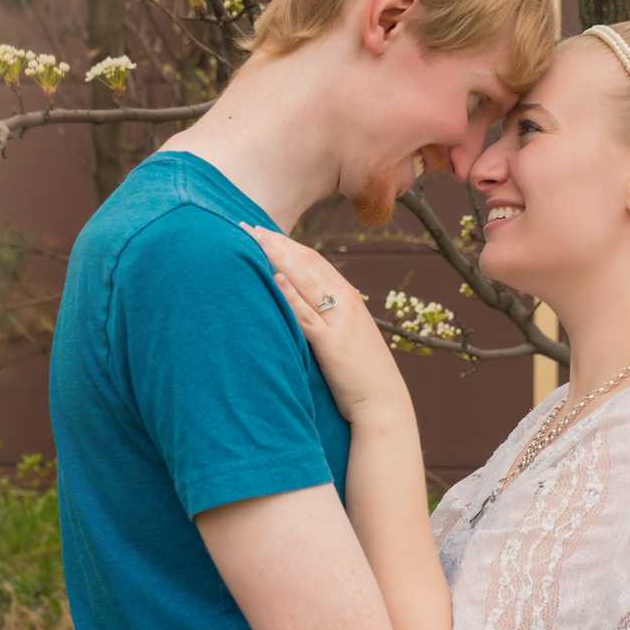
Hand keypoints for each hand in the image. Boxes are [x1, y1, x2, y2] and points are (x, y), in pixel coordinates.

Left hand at [241, 225, 409, 422]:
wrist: (383, 402)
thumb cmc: (362, 374)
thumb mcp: (347, 337)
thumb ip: (328, 317)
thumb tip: (302, 306)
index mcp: (349, 298)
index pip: (314, 261)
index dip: (287, 244)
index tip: (262, 232)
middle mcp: (346, 302)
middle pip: (306, 263)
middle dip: (275, 243)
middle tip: (246, 226)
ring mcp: (339, 321)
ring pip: (304, 280)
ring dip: (276, 257)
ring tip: (250, 240)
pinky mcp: (331, 343)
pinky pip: (306, 314)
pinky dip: (289, 294)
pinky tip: (271, 278)